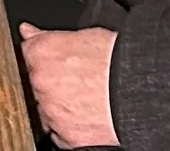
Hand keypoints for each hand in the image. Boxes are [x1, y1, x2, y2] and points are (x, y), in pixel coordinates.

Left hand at [19, 24, 116, 147]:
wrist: (141, 91)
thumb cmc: (118, 60)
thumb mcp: (84, 35)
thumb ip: (47, 36)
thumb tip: (28, 31)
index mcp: (41, 53)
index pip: (28, 53)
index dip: (44, 58)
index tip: (55, 61)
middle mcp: (41, 83)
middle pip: (37, 84)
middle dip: (51, 83)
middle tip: (76, 81)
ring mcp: (52, 112)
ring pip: (47, 111)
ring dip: (60, 106)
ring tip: (86, 100)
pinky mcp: (67, 137)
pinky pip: (61, 135)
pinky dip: (71, 128)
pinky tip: (89, 116)